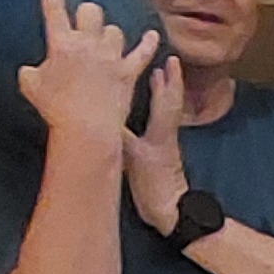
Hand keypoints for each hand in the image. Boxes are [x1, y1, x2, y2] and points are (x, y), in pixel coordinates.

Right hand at [16, 0, 159, 153]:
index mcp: (61, 43)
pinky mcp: (129, 71)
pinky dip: (148, 44)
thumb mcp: (30, 86)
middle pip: (91, 11)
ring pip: (115, 30)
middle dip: (87, 14)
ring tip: (106, 45)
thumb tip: (32, 69)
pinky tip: (152, 36)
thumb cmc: (55, 108)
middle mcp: (88, 43)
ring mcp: (111, 56)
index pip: (52, 9)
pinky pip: (142, 52)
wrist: (86, 126)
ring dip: (109, 34)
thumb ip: (31, 72)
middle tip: (84, 24)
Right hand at [120, 49, 189, 232]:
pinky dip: (157, 109)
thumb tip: (102, 115)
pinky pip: (161, 123)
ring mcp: (165, 144)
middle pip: (171, 102)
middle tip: (167, 61)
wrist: (170, 212)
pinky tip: (148, 109)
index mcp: (162, 132)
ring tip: (157, 76)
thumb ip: (118, 136)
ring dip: (164, 93)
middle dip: (169, 81)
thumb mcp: (133, 160)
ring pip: (168, 111)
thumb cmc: (154, 188)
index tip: (168, 61)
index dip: (167, 81)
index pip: (167, 101)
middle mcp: (167, 134)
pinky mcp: (162, 154)